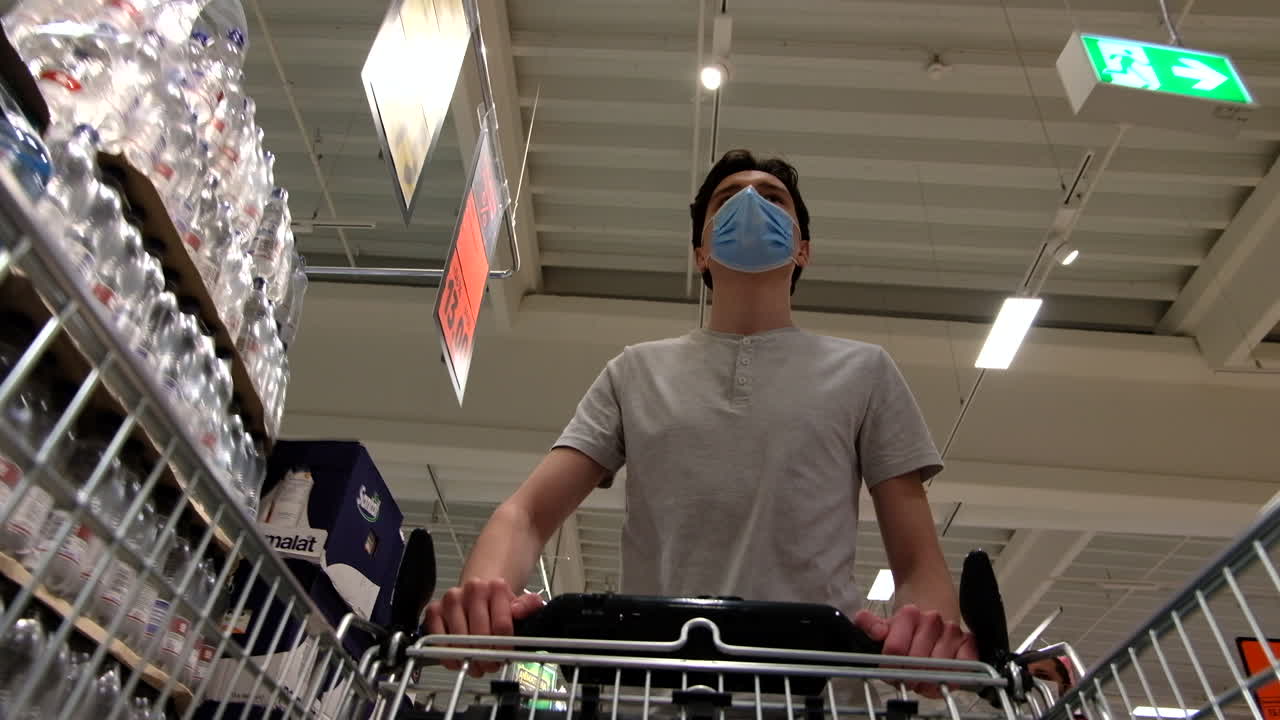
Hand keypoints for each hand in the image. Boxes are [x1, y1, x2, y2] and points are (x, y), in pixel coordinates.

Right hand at [424, 578, 545, 675]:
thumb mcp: (522, 604)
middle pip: (479, 635)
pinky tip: (458, 660)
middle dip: (486, 657)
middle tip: (490, 666)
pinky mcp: (434, 609)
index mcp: (496, 586)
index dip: (504, 648)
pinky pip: (437, 640)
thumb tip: (518, 611)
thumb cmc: (499, 604)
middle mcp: (472, 589)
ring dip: (468, 658)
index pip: (502, 626)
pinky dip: (448, 655)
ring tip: (476, 665)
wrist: (479, 593)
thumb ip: (529, 606)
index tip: (504, 657)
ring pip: (458, 640)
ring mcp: (451, 598)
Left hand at [854, 605, 977, 697]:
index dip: (888, 666)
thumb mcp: (882, 623)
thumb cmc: (906, 626)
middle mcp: (932, 620)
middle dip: (908, 676)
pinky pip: (965, 666)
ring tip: (920, 681)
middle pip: (917, 661)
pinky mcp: (969, 642)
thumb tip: (878, 633)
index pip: (895, 648)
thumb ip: (869, 625)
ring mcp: (952, 631)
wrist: (930, 609)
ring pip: (939, 667)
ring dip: (928, 681)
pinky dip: (952, 678)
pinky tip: (940, 678)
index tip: (888, 671)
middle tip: (905, 680)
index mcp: (909, 614)